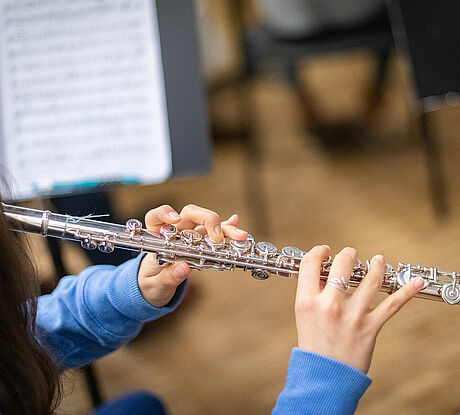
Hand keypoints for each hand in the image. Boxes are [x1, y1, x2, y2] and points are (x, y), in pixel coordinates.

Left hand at [138, 204, 247, 306]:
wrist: (156, 287)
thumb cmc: (152, 282)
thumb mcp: (155, 285)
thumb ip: (167, 278)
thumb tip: (183, 269)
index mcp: (157, 237)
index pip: (156, 217)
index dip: (165, 213)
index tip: (175, 219)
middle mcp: (175, 231)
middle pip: (189, 214)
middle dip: (206, 219)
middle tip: (218, 236)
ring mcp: (190, 235)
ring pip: (207, 223)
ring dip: (224, 228)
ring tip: (240, 236)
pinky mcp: (202, 243)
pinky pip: (215, 233)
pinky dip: (226, 228)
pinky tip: (237, 224)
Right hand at [295, 245, 423, 372]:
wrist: (324, 376)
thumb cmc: (314, 343)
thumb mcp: (304, 314)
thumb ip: (313, 292)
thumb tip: (327, 271)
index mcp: (307, 301)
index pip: (311, 264)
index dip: (319, 252)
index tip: (325, 251)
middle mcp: (329, 305)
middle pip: (342, 264)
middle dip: (348, 253)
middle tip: (350, 253)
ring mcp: (352, 316)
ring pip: (370, 279)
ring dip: (376, 265)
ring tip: (378, 260)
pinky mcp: (370, 327)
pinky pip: (392, 305)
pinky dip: (407, 291)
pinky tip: (414, 281)